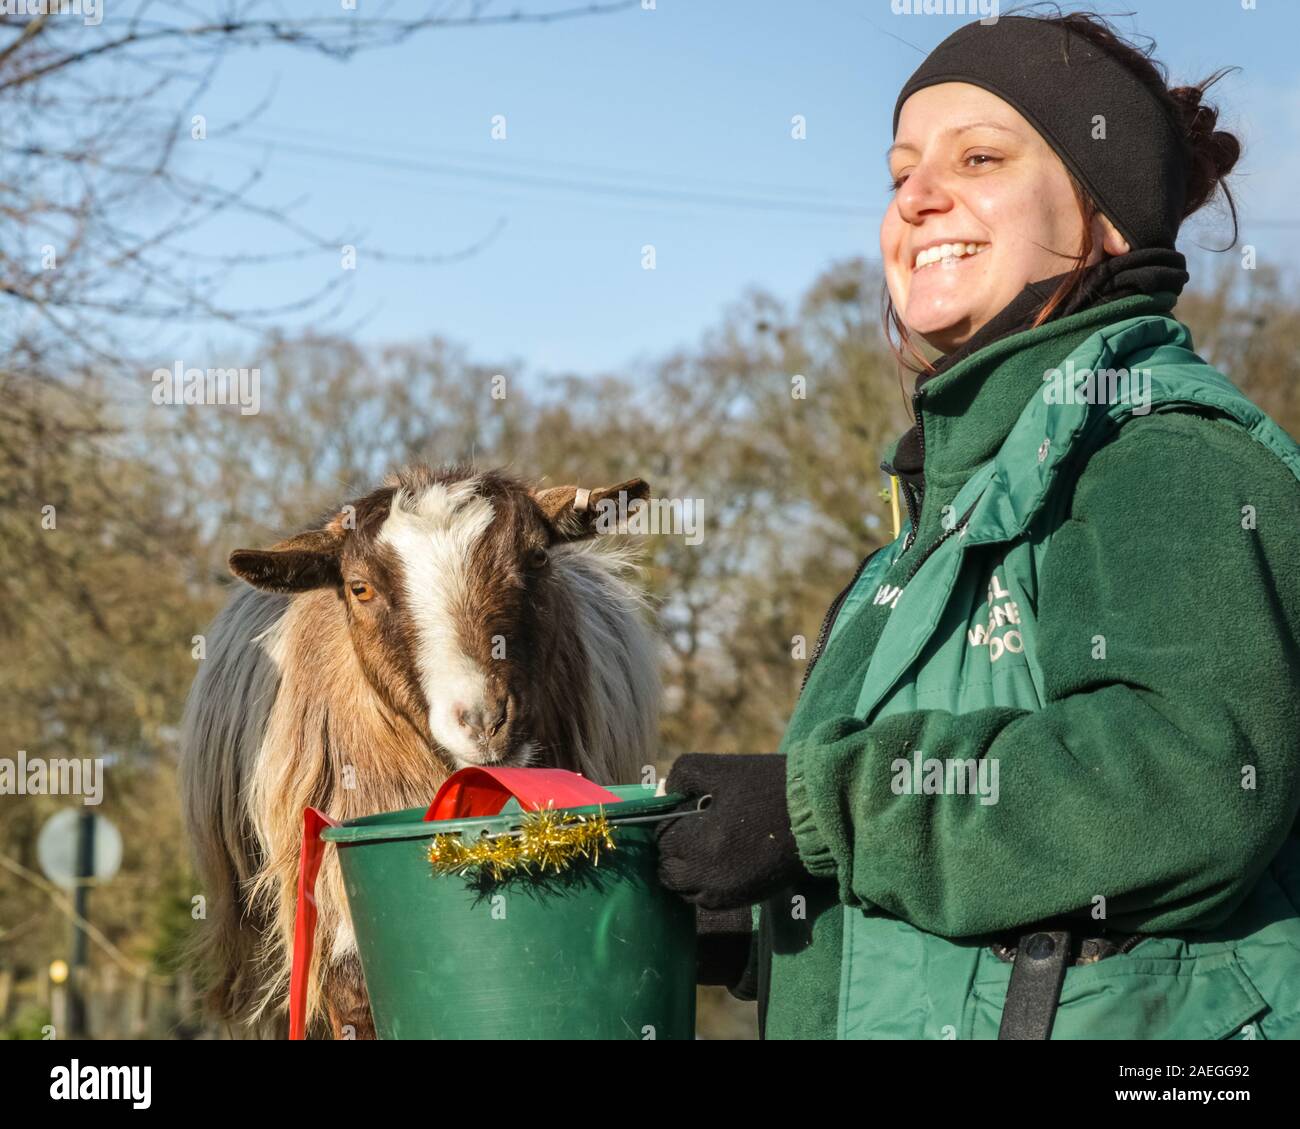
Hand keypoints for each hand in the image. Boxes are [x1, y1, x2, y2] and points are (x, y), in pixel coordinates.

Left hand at [655, 753, 809, 909]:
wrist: (816, 815)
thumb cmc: (767, 786)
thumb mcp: (720, 769)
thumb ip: (681, 777)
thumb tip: (661, 794)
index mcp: (700, 842)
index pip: (661, 838)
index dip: (669, 820)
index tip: (687, 808)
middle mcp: (707, 876)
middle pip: (667, 868)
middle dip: (674, 847)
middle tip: (694, 827)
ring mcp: (724, 893)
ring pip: (683, 889)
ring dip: (686, 868)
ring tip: (706, 843)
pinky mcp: (741, 900)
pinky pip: (704, 900)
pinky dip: (703, 882)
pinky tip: (720, 859)